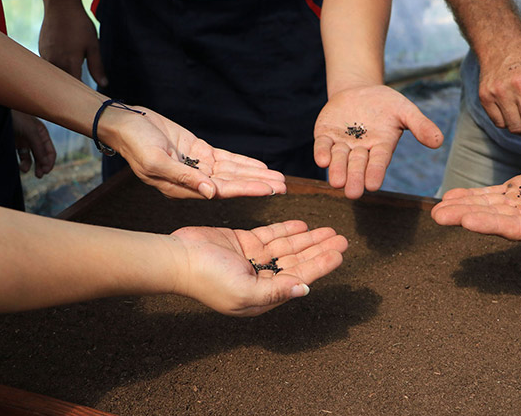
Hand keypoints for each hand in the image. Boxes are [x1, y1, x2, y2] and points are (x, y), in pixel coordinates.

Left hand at [12, 110, 55, 177]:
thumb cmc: (16, 117)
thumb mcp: (31, 130)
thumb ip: (39, 147)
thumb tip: (46, 163)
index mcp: (42, 133)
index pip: (49, 151)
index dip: (49, 161)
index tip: (45, 170)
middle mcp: (34, 138)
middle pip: (41, 156)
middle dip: (41, 166)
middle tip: (39, 175)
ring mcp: (24, 142)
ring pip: (31, 158)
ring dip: (30, 165)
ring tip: (25, 170)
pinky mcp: (14, 145)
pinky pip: (21, 157)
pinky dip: (22, 162)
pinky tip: (20, 166)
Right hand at [39, 0, 107, 86]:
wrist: (60, 6)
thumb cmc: (79, 24)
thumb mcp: (93, 45)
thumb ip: (97, 67)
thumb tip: (104, 84)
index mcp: (70, 62)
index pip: (74, 86)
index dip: (80, 94)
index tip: (86, 99)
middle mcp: (55, 61)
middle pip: (61, 83)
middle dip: (70, 89)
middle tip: (78, 94)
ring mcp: (45, 56)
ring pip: (54, 75)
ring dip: (61, 79)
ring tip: (70, 82)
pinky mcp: (40, 50)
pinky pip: (48, 66)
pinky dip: (55, 69)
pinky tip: (62, 67)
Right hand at [111, 107, 286, 198]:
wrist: (124, 123)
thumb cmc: (135, 143)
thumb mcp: (156, 161)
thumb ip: (183, 178)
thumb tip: (210, 193)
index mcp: (182, 189)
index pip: (222, 192)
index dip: (247, 190)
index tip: (269, 190)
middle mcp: (193, 181)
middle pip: (233, 184)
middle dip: (258, 184)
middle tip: (284, 186)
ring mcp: (197, 166)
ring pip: (232, 172)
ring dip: (255, 174)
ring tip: (279, 177)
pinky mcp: (198, 152)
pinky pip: (226, 159)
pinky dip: (243, 162)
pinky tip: (260, 165)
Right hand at [170, 220, 347, 315]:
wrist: (178, 258)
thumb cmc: (208, 280)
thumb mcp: (244, 291)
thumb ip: (276, 291)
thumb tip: (305, 289)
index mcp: (263, 295)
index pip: (299, 277)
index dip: (321, 266)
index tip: (339, 254)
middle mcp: (261, 278)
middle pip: (298, 261)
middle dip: (320, 250)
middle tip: (343, 238)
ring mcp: (253, 259)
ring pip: (288, 247)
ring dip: (309, 239)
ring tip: (329, 230)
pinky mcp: (243, 242)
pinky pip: (271, 235)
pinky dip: (287, 229)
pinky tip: (304, 225)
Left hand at [314, 85, 442, 198]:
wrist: (359, 91)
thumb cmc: (386, 104)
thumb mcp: (405, 110)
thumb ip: (420, 125)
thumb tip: (439, 141)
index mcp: (381, 147)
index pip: (378, 162)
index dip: (375, 173)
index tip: (373, 186)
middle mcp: (360, 150)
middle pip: (357, 166)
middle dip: (355, 178)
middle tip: (353, 193)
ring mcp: (342, 144)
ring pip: (339, 159)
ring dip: (337, 170)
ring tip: (336, 183)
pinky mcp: (325, 136)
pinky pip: (323, 146)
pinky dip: (322, 152)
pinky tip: (321, 161)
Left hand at [431, 153, 520, 243]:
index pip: (512, 229)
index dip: (489, 224)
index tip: (467, 220)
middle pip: (492, 219)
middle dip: (465, 217)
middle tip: (439, 216)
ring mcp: (518, 207)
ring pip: (486, 207)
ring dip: (462, 207)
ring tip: (437, 209)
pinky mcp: (515, 192)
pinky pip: (489, 194)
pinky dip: (471, 195)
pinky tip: (450, 196)